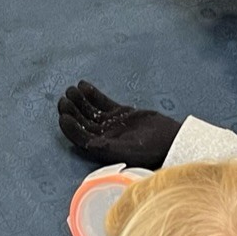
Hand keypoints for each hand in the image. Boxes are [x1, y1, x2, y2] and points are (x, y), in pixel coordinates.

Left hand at [56, 83, 180, 167]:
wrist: (172, 140)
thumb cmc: (152, 150)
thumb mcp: (128, 150)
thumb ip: (107, 147)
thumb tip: (88, 145)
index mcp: (102, 149)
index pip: (80, 138)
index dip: (70, 128)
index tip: (63, 116)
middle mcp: (104, 136)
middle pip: (83, 122)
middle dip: (72, 111)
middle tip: (64, 99)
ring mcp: (111, 124)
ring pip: (90, 111)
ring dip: (80, 100)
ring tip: (72, 89)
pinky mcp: (120, 113)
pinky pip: (102, 102)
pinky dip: (92, 94)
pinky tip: (83, 85)